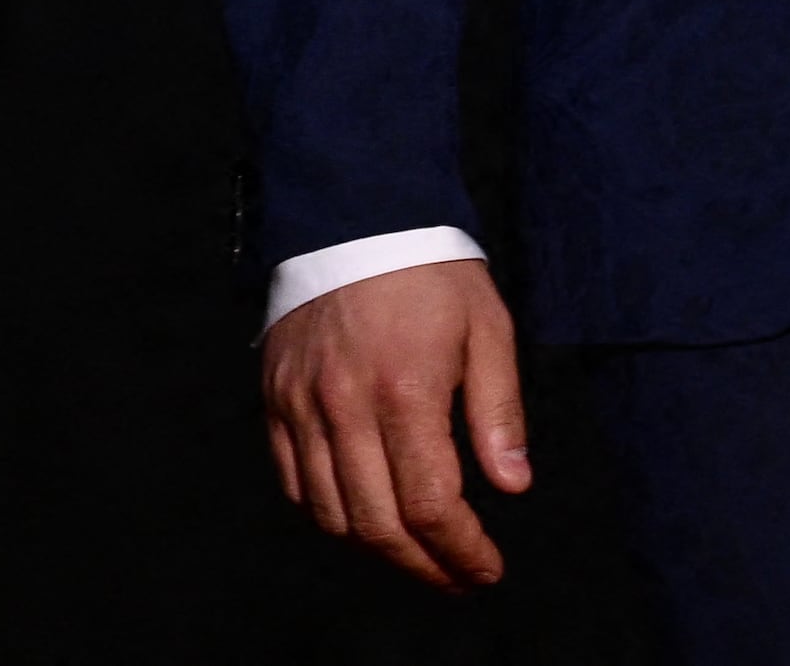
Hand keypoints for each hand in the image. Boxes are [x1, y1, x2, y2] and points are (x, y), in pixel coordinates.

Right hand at [261, 257, 533, 588]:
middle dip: (424, 567)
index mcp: (405, 390)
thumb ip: (498, 410)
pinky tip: (363, 512)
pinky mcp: (276, 399)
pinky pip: (293, 482)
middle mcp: (346, 406)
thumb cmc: (428, 270)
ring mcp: (303, 405)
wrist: (352, 212)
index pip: (431, 505)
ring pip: (331, 515)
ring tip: (415, 552)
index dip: (462, 553)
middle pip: (378, 525)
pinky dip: (327, 513)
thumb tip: (513, 484)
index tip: (487, 568)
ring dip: (377, 548)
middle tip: (457, 577)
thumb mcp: (486, 327)